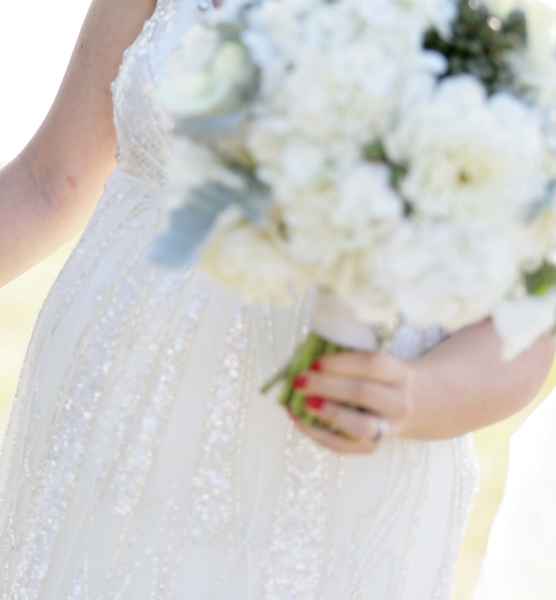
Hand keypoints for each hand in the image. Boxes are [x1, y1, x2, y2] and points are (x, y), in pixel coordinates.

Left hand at [287, 351, 415, 454]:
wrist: (415, 406)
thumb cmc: (383, 378)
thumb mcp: (379, 363)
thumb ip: (349, 360)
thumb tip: (303, 358)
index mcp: (400, 373)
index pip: (373, 365)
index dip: (342, 363)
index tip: (315, 362)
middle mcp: (399, 403)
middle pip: (363, 393)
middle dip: (327, 386)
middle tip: (300, 380)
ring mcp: (388, 428)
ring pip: (360, 426)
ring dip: (329, 414)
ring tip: (304, 403)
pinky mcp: (372, 447)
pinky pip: (344, 446)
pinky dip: (318, 434)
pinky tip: (299, 420)